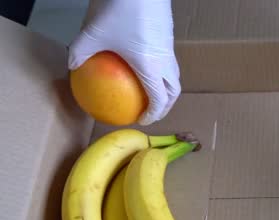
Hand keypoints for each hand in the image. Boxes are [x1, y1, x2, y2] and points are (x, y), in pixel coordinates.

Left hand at [68, 0, 180, 124]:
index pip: (159, 99)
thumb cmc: (119, 10)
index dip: (154, 114)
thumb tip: (72, 66)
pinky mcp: (168, 36)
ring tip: (152, 91)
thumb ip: (80, 52)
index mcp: (151, 67)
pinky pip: (169, 60)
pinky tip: (145, 63)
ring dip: (167, 88)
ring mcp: (169, 48)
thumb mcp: (92, 33)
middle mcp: (165, 61)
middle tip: (152, 111)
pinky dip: (162, 70)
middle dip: (166, 105)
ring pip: (175, 75)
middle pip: (174, 91)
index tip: (142, 120)